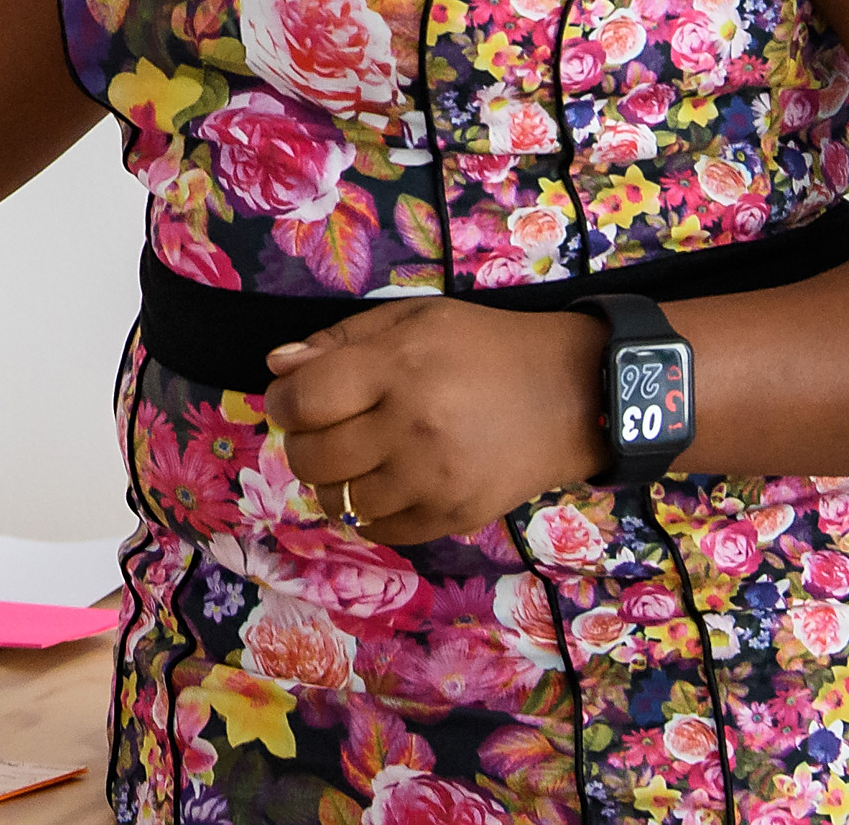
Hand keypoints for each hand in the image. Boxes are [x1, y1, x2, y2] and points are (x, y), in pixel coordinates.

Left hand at [259, 299, 605, 545]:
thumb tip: (277, 367)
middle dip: (300, 441)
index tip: (288, 397)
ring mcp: (433, 481)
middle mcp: (412, 429)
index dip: (281, 401)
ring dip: (332, 480)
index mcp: (398, 369)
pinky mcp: (453, 517)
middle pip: (312, 457)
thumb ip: (339, 340)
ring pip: (339, 501)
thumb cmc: (484, 346)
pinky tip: (383, 481)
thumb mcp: (414, 318)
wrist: (571, 394)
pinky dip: (367, 510)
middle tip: (321, 427)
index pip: (303, 401)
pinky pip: (380, 530)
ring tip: (355, 454)